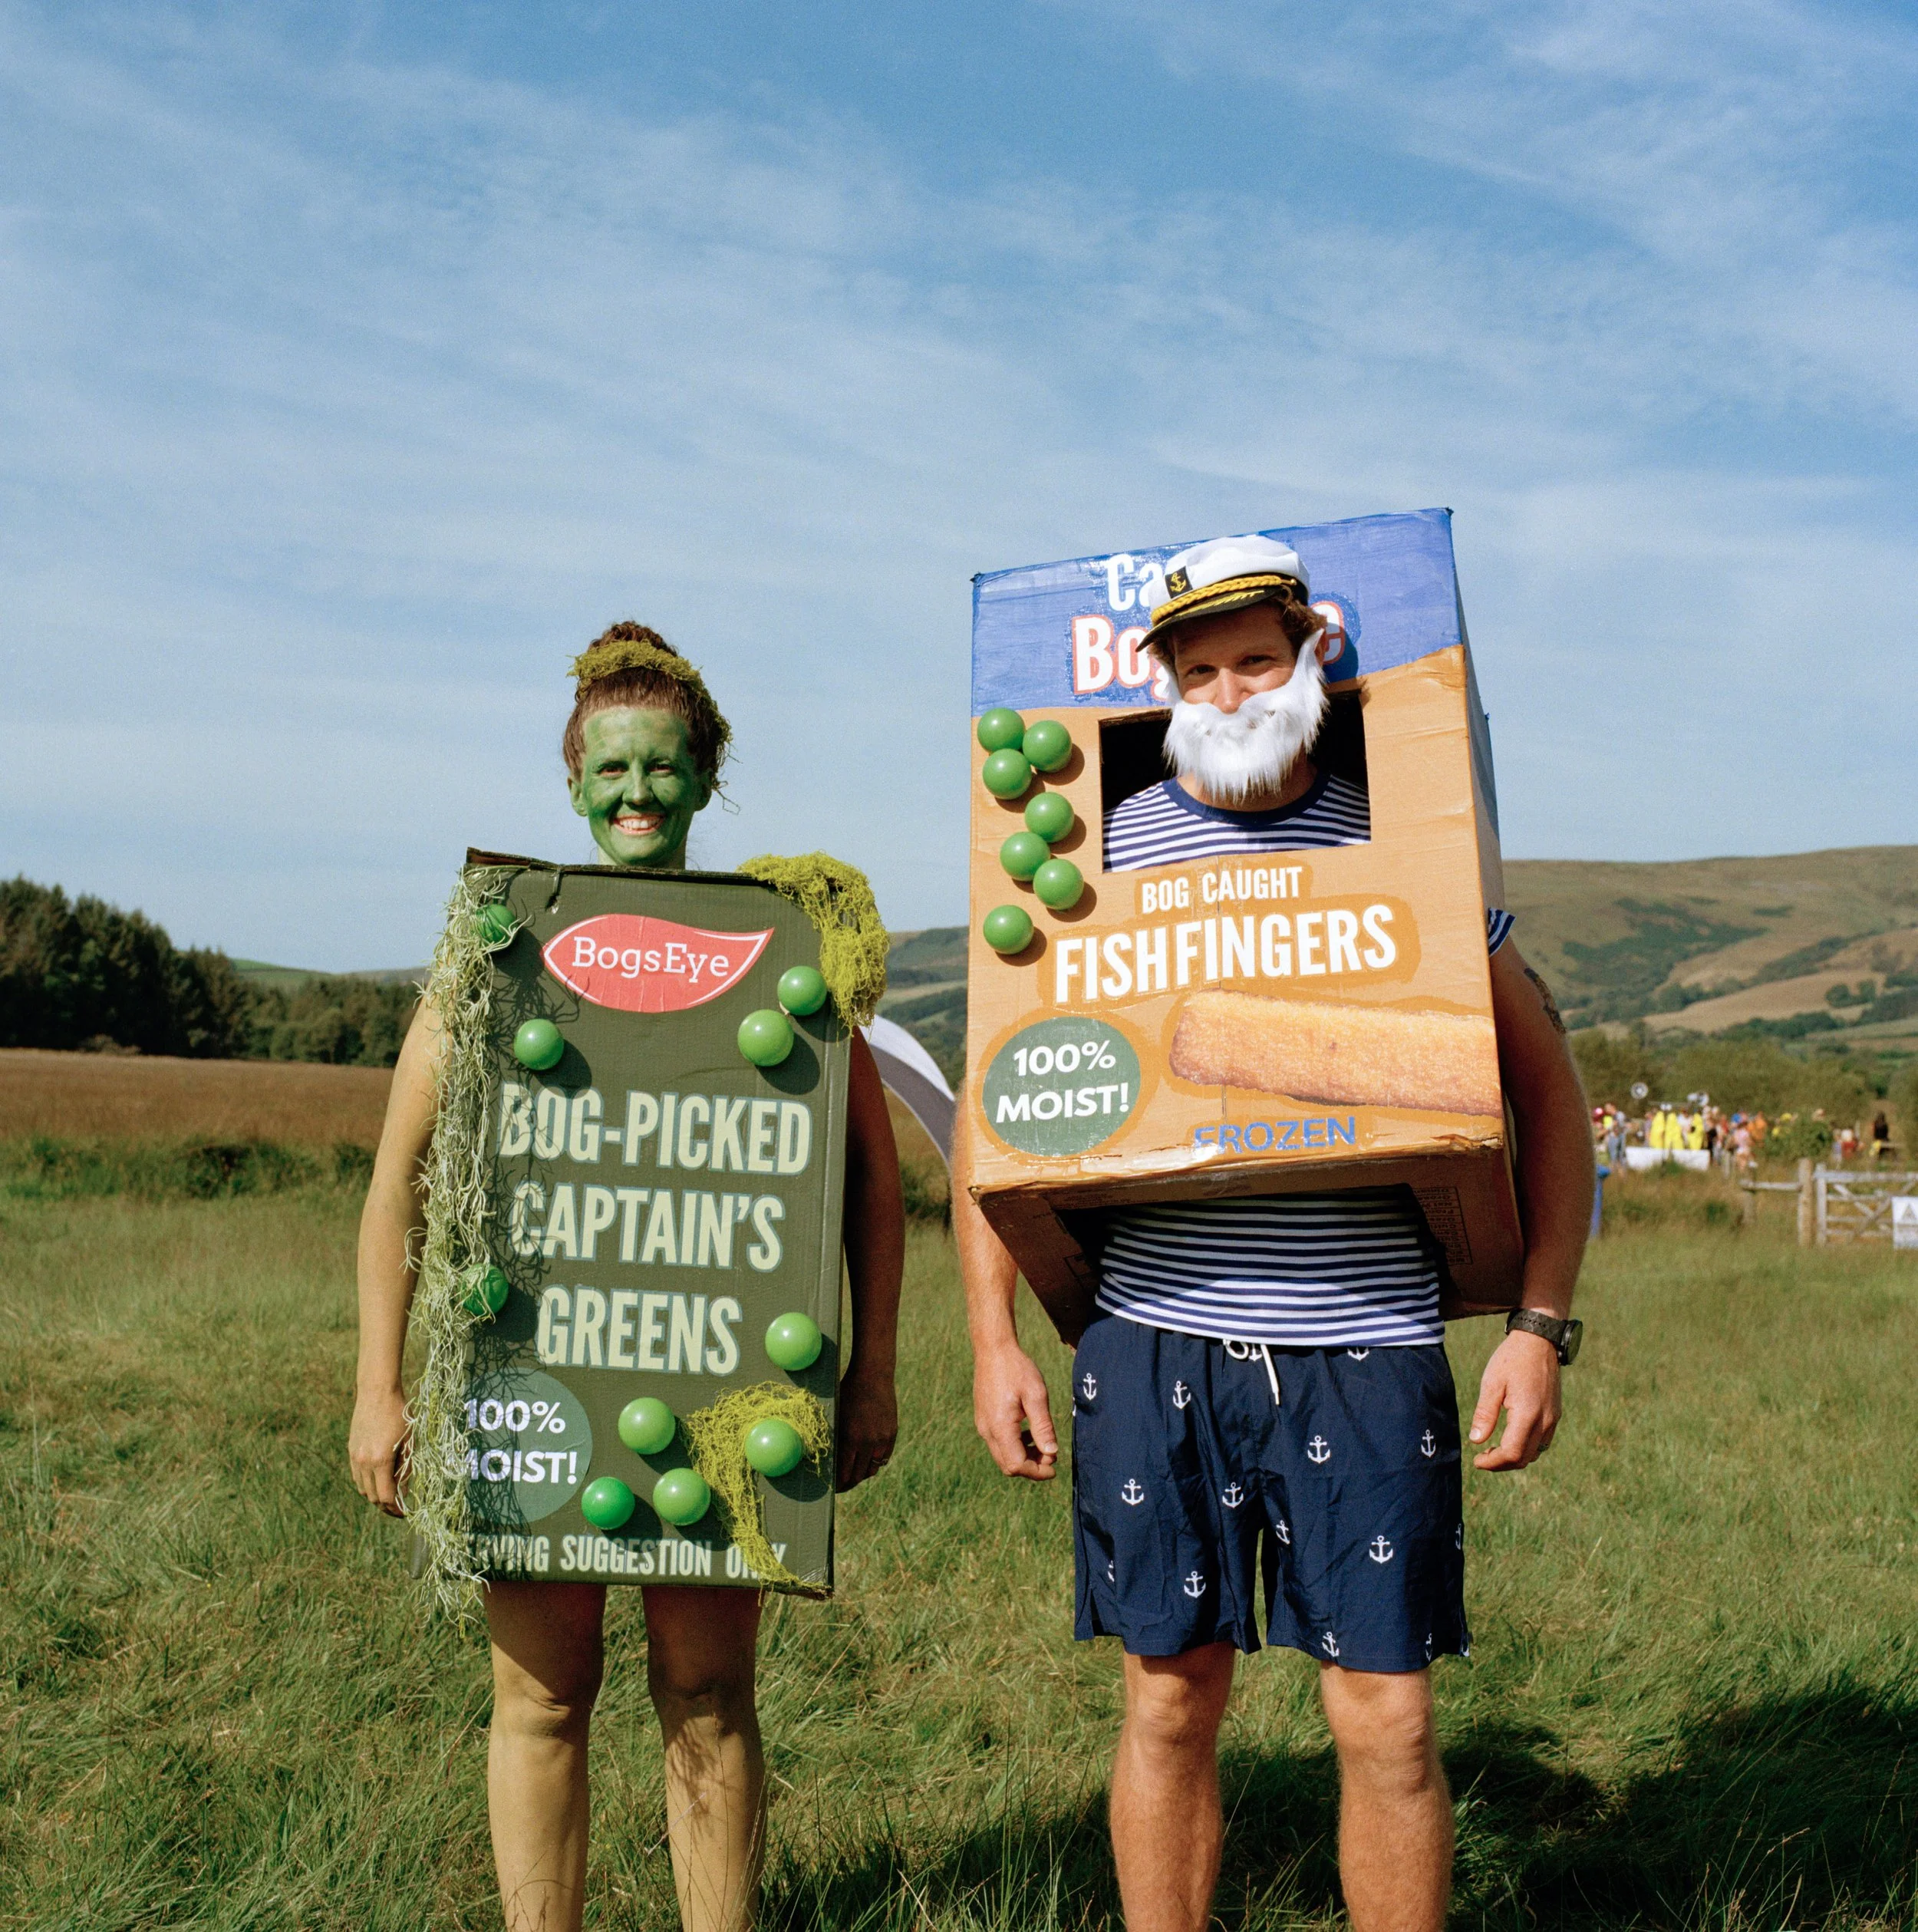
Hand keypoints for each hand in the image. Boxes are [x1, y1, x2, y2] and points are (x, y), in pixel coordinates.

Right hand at [349, 1385, 410, 1516]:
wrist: (377, 1392)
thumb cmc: (399, 1414)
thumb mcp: (409, 1440)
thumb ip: (405, 1467)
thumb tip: (404, 1489)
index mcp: (381, 1460)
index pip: (386, 1496)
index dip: (395, 1508)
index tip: (404, 1512)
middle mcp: (364, 1462)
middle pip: (372, 1496)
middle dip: (385, 1505)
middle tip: (398, 1507)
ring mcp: (355, 1456)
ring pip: (362, 1488)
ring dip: (375, 1495)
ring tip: (389, 1495)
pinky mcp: (351, 1450)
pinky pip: (357, 1476)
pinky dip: (367, 1483)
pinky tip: (378, 1480)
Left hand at [836, 1359, 898, 1490]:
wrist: (872, 1375)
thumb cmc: (847, 1392)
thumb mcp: (836, 1415)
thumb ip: (834, 1439)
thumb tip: (827, 1460)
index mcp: (850, 1438)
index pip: (844, 1473)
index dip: (838, 1484)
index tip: (833, 1488)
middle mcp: (868, 1442)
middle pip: (859, 1475)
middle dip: (849, 1483)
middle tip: (842, 1486)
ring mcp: (882, 1438)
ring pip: (873, 1468)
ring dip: (863, 1474)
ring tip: (854, 1474)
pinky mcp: (892, 1433)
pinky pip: (884, 1457)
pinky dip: (875, 1462)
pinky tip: (866, 1461)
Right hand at [974, 1343, 1057, 1479]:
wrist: (993, 1350)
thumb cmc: (1017, 1369)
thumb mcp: (1036, 1395)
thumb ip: (1043, 1426)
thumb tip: (1052, 1453)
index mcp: (1000, 1426)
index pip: (1016, 1464)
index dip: (1036, 1471)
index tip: (1054, 1466)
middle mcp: (987, 1430)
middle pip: (1007, 1465)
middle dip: (1031, 1467)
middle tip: (1051, 1455)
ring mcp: (982, 1425)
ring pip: (1002, 1455)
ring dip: (1023, 1457)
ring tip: (1043, 1444)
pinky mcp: (983, 1419)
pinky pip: (998, 1443)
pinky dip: (1014, 1446)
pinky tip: (1029, 1432)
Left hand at [1469, 1329, 1561, 1470]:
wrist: (1539, 1341)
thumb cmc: (1512, 1359)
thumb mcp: (1492, 1382)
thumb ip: (1485, 1413)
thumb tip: (1476, 1441)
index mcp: (1528, 1414)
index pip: (1512, 1453)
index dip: (1493, 1463)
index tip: (1476, 1461)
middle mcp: (1545, 1420)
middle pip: (1525, 1458)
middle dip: (1502, 1464)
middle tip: (1482, 1458)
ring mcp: (1553, 1418)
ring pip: (1536, 1453)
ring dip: (1515, 1457)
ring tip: (1493, 1450)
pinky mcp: (1555, 1414)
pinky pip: (1543, 1441)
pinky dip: (1527, 1448)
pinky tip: (1511, 1438)